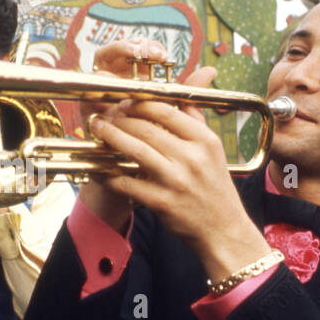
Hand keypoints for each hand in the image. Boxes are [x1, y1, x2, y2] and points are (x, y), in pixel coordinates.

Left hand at [79, 39, 219, 230]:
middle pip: (146, 128)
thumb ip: (195, 119)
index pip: (165, 110)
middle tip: (104, 116)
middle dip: (119, 119)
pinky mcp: (162, 202)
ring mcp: (177, 181)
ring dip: (111, 137)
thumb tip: (181, 90)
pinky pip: (127, 183)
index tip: (123, 102)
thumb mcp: (213, 150)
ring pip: (135, 150)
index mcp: (205, 140)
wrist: (223, 229)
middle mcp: (192, 158)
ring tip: (96, 128)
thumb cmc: (214, 186)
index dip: (138, 103)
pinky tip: (96, 167)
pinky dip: (108, 174)